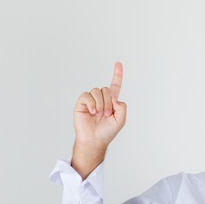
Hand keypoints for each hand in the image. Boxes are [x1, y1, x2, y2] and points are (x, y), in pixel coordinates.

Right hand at [71, 62, 126, 177]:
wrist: (95, 140)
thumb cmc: (107, 132)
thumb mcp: (121, 120)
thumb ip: (122, 107)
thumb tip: (114, 97)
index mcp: (111, 102)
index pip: (115, 85)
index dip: (117, 75)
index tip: (118, 63)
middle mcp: (101, 99)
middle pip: (107, 89)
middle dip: (108, 102)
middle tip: (106, 115)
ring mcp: (91, 100)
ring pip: (98, 91)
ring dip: (100, 104)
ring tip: (99, 115)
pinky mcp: (82, 102)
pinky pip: (88, 95)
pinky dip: (92, 103)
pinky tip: (92, 112)